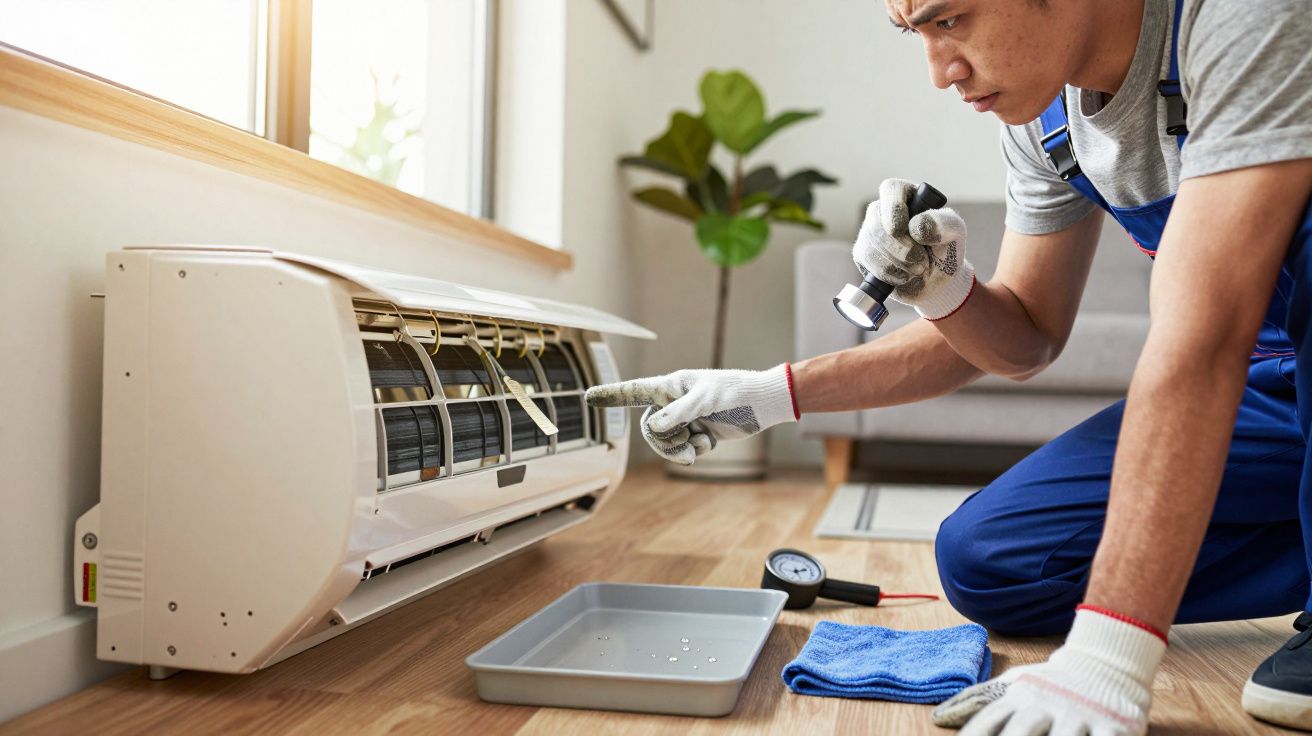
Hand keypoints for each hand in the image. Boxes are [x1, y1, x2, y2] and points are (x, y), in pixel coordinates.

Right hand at [584, 364, 796, 464]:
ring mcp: (685, 418)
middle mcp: (673, 402)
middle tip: (686, 447)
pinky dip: (696, 449)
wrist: (762, 404)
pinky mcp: (697, 431)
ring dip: (680, 449)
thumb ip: (678, 413)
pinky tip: (710, 441)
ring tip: (699, 446)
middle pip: (650, 430)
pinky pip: (683, 448)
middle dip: (665, 443)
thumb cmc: (735, 392)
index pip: (634, 391)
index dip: (611, 395)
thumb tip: (653, 426)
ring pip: (665, 443)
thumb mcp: (705, 401)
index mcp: (670, 386)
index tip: (588, 397)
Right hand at [853, 178, 975, 319]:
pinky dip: (889, 273)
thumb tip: (916, 226)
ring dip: (897, 263)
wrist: (937, 279)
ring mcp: (869, 231)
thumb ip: (942, 223)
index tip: (904, 231)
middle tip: (921, 262)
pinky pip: (867, 262)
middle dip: (900, 248)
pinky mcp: (863, 253)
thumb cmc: (946, 248)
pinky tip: (903, 276)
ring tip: (918, 270)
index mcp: (906, 194)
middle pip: (877, 223)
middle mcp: (883, 210)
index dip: (895, 211)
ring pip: (870, 245)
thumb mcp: (955, 232)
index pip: (891, 190)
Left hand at [932, 606, 1166, 734]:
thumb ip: (976, 700)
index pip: (988, 720)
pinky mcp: (1114, 726)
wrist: (1106, 662)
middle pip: (1021, 733)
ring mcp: (1080, 716)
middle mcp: (1046, 706)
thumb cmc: (1050, 682)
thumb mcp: (1012, 684)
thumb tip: (939, 718)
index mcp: (1019, 696)